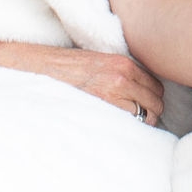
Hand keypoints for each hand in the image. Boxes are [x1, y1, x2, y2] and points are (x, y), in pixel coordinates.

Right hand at [0, 41, 163, 124]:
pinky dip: (125, 129)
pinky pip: (124, 125)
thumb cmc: (65, 66)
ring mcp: (111, 95)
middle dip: (151, 114)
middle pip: (155, 104)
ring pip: (143, 118)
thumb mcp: (99, 61)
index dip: (153, 99)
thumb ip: (121, 74)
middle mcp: (122, 78)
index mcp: (124, 64)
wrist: (36, 68)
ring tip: (127, 127)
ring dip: (139, 124)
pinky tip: (115, 130)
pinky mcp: (98, 109)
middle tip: (139, 120)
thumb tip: (140, 93)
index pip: (156, 87)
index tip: (146, 106)